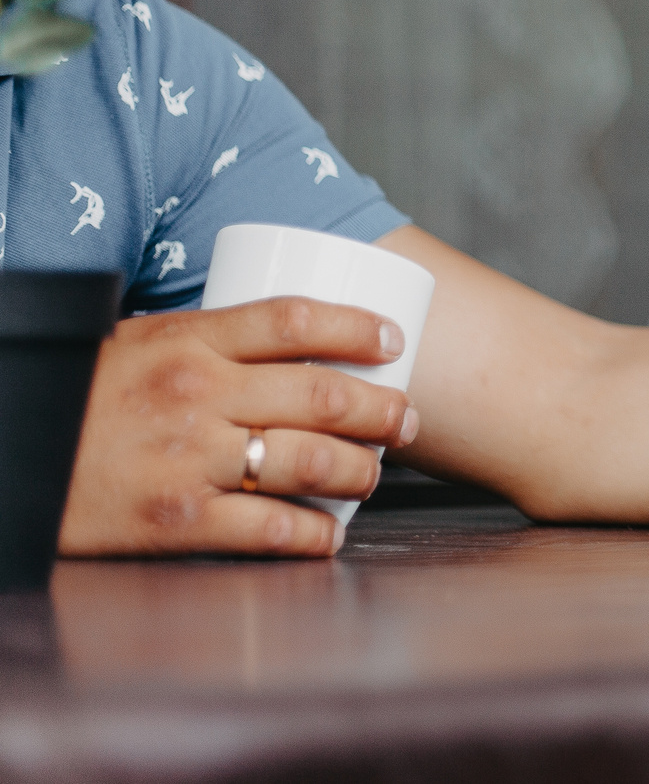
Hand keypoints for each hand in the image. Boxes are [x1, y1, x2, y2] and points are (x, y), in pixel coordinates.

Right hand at [58, 297, 420, 557]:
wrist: (13, 459)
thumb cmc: (79, 398)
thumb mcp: (140, 345)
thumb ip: (210, 343)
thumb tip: (292, 343)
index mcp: (188, 341)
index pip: (294, 320)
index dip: (358, 328)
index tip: (393, 341)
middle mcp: (198, 396)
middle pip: (323, 394)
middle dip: (383, 409)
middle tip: (405, 419)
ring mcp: (192, 460)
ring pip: (311, 461)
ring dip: (361, 470)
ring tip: (374, 473)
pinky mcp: (179, 521)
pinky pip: (270, 528)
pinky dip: (314, 534)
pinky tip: (329, 534)